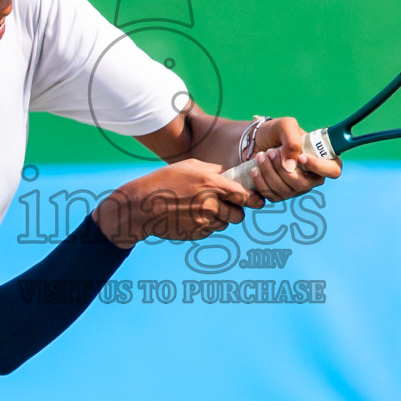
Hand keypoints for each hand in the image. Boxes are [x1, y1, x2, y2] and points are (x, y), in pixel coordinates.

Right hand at [93, 159, 262, 247]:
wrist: (142, 205)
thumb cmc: (165, 180)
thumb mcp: (190, 166)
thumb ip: (215, 171)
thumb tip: (232, 175)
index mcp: (212, 184)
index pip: (245, 196)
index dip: (254, 199)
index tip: (258, 200)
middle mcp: (210, 204)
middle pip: (239, 215)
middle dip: (235, 210)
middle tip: (227, 205)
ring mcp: (203, 222)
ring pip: (225, 224)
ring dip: (220, 218)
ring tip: (203, 208)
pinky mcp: (196, 234)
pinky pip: (211, 231)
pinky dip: (206, 225)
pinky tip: (191, 215)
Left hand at [248, 116, 341, 202]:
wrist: (252, 141)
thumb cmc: (274, 132)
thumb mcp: (285, 125)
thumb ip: (292, 140)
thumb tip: (291, 166)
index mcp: (320, 158)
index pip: (333, 170)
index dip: (319, 167)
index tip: (301, 157)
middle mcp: (310, 177)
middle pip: (304, 184)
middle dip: (283, 169)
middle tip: (270, 152)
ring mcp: (295, 188)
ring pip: (286, 191)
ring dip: (270, 173)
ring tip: (261, 156)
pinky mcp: (278, 194)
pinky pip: (272, 196)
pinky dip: (261, 183)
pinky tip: (254, 170)